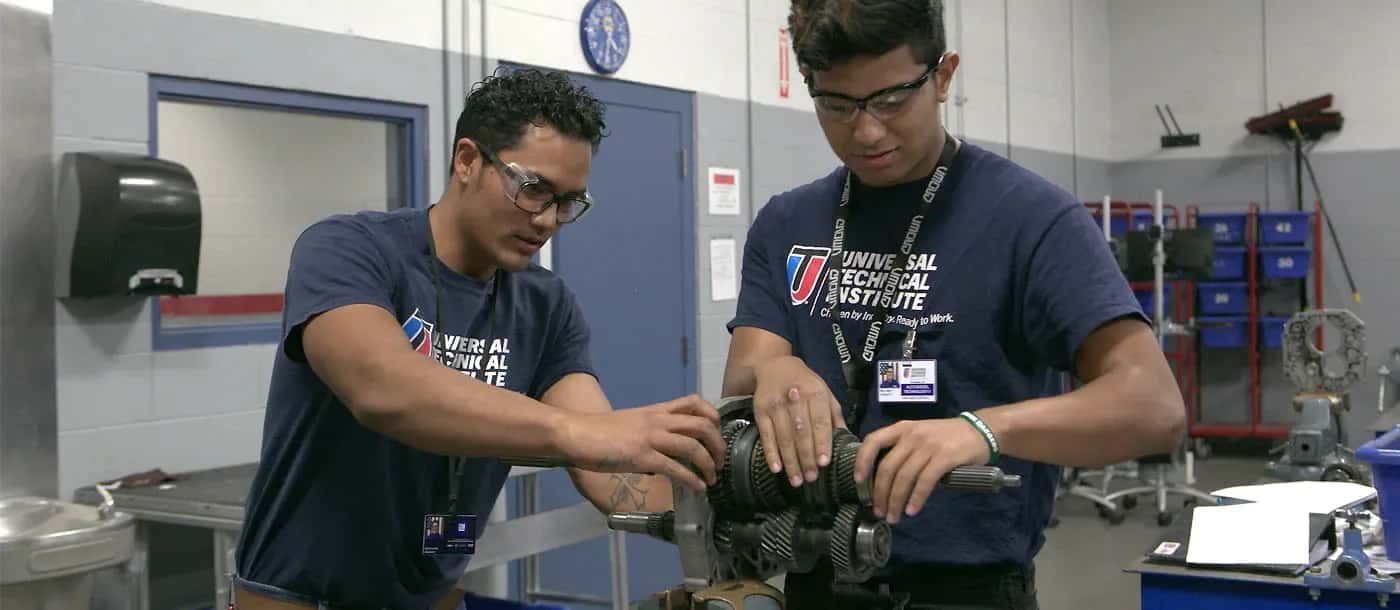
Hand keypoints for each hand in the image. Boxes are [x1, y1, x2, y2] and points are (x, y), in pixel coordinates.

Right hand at [556, 394, 723, 491]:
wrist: (576, 433)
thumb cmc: (600, 431)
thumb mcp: (632, 423)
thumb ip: (652, 431)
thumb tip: (667, 452)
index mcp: (657, 411)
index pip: (695, 402)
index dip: (714, 417)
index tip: (718, 434)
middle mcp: (658, 420)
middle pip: (702, 425)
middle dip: (718, 445)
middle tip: (720, 462)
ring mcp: (650, 438)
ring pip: (693, 446)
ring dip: (709, 464)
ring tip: (712, 478)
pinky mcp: (641, 456)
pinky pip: (675, 468)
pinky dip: (691, 479)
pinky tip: (697, 488)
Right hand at [752, 356, 845, 487]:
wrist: (775, 367)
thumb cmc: (806, 384)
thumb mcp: (825, 393)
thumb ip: (835, 416)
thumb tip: (847, 441)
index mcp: (815, 392)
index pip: (819, 421)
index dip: (821, 443)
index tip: (824, 463)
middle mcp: (795, 397)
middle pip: (801, 432)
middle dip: (806, 457)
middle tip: (811, 478)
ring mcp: (775, 404)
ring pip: (784, 437)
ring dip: (790, 461)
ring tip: (796, 480)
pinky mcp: (760, 410)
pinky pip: (766, 435)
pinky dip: (771, 453)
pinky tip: (776, 468)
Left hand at [853, 417, 991, 523]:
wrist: (981, 430)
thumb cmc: (946, 436)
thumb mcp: (919, 434)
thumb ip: (902, 450)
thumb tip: (882, 479)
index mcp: (902, 428)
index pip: (873, 441)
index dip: (862, 461)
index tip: (858, 482)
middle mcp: (912, 435)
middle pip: (887, 467)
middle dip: (879, 493)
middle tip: (879, 511)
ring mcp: (928, 445)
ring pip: (904, 477)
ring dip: (896, 501)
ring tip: (894, 516)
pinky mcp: (945, 457)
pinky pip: (925, 481)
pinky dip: (916, 498)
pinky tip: (912, 510)